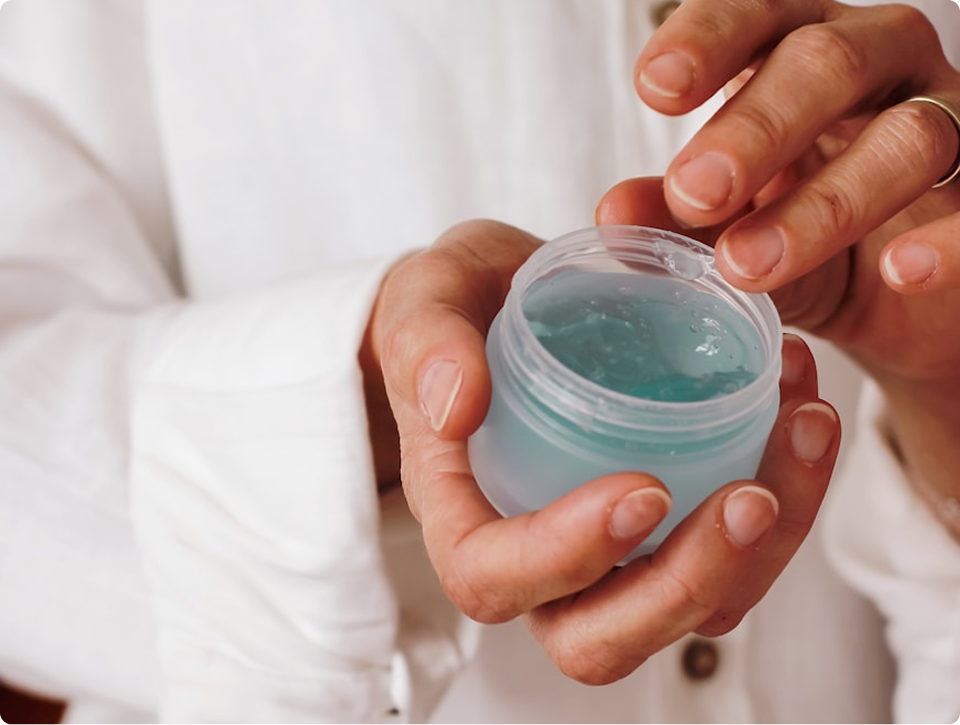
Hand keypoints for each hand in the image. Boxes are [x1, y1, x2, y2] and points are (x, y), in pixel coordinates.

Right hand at [368, 219, 839, 683]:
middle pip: (601, 638)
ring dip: (764, 545)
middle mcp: (535, 556)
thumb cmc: (456, 310)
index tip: (643, 488)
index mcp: (462, 512)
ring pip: (686, 607)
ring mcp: (606, 551)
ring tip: (803, 426)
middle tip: (752, 496)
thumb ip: (427, 343)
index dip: (568, 558)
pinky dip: (787, 493)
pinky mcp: (664, 522)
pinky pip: (730, 551)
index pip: (494, 578)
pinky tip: (801, 407)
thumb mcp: (426, 300)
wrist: (505, 301)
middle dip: (686, 586)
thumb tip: (457, 404)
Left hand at [600, 0, 959, 534]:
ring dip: (825, 203)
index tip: (657, 86)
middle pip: (828, 61)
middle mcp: (882, 67)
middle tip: (693, 192)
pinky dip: (951, 240)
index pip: (760, 12)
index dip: (711, 39)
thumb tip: (612, 213)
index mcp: (803, 53)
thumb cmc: (804, 238)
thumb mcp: (733, 227)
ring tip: (746, 264)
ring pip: (909, 135)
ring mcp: (949, 122)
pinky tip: (901, 271)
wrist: (899, 302)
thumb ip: (678, 220)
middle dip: (755, 127)